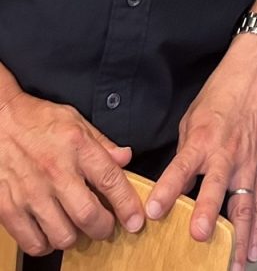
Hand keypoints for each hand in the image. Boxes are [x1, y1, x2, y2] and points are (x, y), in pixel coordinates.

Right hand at [0, 90, 141, 254]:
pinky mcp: (9, 208)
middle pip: (88, 216)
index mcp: (76, 146)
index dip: (127, 205)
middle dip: (103, 228)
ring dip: (74, 237)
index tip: (135, 221)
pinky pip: (34, 243)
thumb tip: (126, 158)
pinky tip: (49, 231)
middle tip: (104, 225)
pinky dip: (46, 244)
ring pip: (63, 236)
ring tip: (74, 226)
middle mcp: (55, 171)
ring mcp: (31, 192)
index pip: (111, 180)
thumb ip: (102, 143)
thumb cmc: (36, 120)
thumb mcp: (75, 120)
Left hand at [146, 35, 256, 270]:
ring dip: (238, 235)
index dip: (167, 189)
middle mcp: (226, 153)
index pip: (181, 167)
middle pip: (216, 188)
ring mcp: (248, 163)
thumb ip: (185, 152)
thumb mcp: (192, 118)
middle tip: (198, 236)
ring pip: (244, 203)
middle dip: (207, 212)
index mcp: (202, 138)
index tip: (153, 211)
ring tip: (232, 263)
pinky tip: (252, 250)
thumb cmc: (222, 93)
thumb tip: (176, 183)